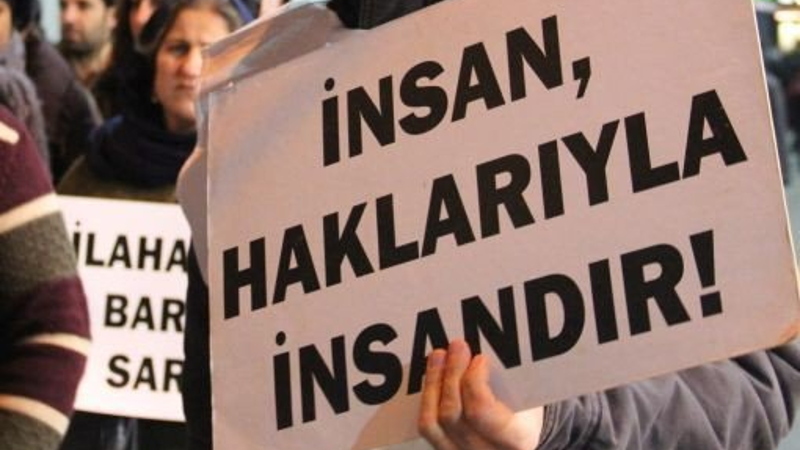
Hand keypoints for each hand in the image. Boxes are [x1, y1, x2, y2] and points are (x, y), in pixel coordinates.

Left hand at [418, 340, 542, 449]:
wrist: (520, 443)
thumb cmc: (528, 416)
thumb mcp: (531, 400)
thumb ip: (509, 381)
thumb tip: (479, 352)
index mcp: (515, 440)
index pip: (480, 410)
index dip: (474, 380)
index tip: (480, 358)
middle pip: (451, 415)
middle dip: (451, 374)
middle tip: (457, 345)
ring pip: (431, 423)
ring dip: (433, 382)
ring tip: (439, 355)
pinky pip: (427, 428)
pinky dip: (427, 397)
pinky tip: (433, 374)